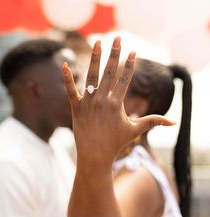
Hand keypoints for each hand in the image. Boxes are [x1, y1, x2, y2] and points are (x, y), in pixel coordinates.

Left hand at [63, 36, 174, 166]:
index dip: (129, 64)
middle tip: (117, 37)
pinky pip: (70, 90)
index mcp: (116, 103)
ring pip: (91, 76)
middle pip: (110, 72)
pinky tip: (64, 64)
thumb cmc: (115, 144)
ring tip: (97, 42)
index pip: (124, 79)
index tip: (132, 51)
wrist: (95, 157)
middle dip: (114, 53)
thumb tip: (173, 122)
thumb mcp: (135, 130)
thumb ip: (152, 121)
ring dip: (94, 58)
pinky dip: (67, 78)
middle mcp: (102, 100)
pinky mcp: (76, 108)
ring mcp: (88, 103)